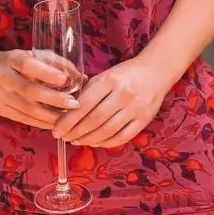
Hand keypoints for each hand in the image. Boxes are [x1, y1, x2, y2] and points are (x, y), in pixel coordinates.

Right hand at [0, 48, 83, 129]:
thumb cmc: (17, 62)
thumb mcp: (33, 55)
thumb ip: (56, 63)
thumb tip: (82, 77)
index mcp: (12, 59)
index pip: (28, 65)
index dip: (46, 73)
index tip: (64, 79)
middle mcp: (3, 77)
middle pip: (30, 91)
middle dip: (55, 99)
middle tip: (75, 104)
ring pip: (28, 110)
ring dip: (52, 116)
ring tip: (69, 117)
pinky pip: (24, 119)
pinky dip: (42, 122)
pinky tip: (56, 122)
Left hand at [51, 58, 168, 148]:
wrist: (156, 71)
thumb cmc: (125, 73)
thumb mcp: (105, 75)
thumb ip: (88, 91)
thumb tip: (67, 112)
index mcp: (110, 80)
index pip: (84, 104)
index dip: (68, 120)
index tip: (56, 129)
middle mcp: (123, 94)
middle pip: (94, 120)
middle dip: (75, 132)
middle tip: (63, 137)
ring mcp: (135, 108)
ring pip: (107, 131)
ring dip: (88, 139)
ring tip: (76, 140)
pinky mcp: (144, 120)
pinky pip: (122, 137)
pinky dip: (105, 143)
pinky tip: (95, 142)